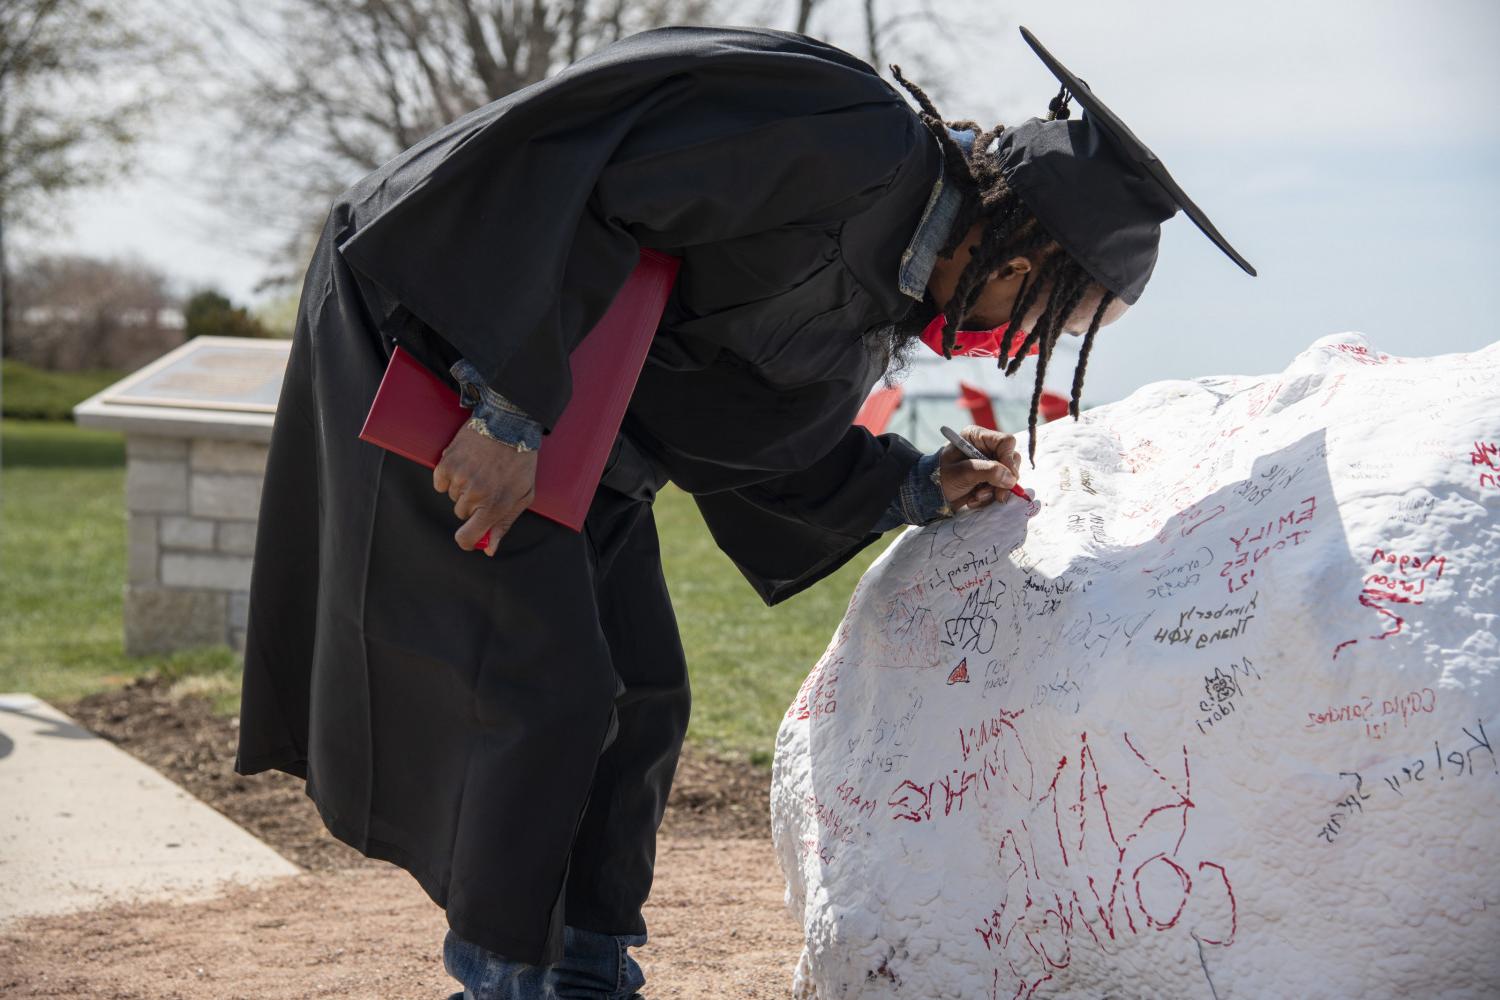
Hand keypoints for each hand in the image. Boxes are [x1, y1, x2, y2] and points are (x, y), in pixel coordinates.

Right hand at [433, 421, 537, 555]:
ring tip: (480, 469)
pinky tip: (465, 464)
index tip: (470, 538)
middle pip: (461, 513)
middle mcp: (474, 494)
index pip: (468, 537)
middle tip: (488, 483)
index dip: (467, 541)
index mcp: (494, 506)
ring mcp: (459, 478)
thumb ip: (504, 524)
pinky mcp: (447, 463)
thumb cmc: (520, 461)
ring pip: (452, 496)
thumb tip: (488, 549)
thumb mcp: (522, 495)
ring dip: (463, 487)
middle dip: (472, 503)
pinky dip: (449, 476)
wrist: (509, 424)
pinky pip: (440, 482)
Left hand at [938, 424, 1020, 511]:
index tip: (1007, 478)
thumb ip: (988, 472)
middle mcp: (985, 448)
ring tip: (976, 497)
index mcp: (977, 437)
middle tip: (997, 494)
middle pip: (1011, 460)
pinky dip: (989, 496)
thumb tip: (1011, 479)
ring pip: (1008, 476)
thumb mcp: (963, 473)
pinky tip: (973, 499)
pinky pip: (1000, 487)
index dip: (1009, 460)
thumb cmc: (940, 477)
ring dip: (994, 491)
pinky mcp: (988, 478)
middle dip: (1003, 480)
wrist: (929, 494)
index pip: (1006, 442)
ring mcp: (988, 463)